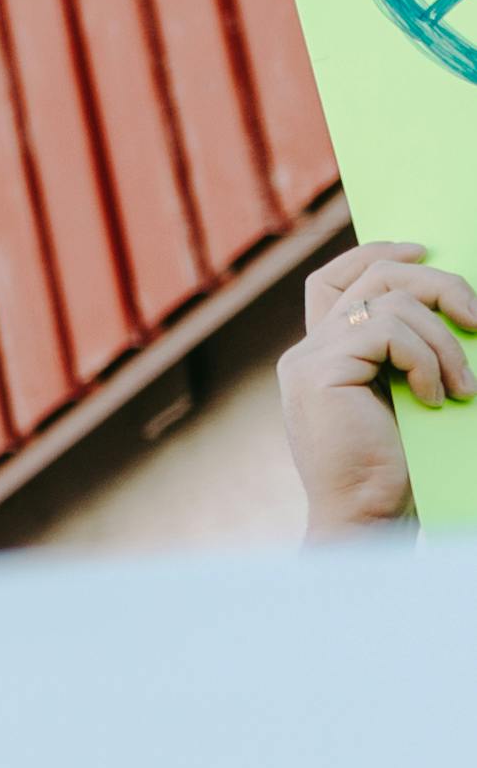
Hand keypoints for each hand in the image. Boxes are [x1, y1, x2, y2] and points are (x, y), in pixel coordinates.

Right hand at [280, 240, 472, 536]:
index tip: (426, 250)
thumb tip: (452, 302)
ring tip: (463, 387)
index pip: (336, 278)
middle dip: (440, 284)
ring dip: (445, 341)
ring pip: (393, 301)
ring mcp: (307, 360)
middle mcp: (307, 351)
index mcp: (322, 356)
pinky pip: (386, 331)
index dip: (379, 251)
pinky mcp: (319, 372)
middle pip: (376, 275)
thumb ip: (405, 350)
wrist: (366, 517)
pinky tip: (435, 398)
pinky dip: (425, 360)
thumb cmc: (398, 467)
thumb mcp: (405, 392)